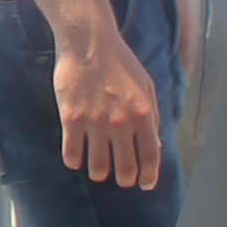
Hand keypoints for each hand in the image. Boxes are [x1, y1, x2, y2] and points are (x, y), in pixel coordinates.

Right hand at [51, 9, 164, 190]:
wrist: (88, 42)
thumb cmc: (120, 63)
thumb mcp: (146, 86)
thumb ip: (152, 116)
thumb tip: (156, 145)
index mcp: (143, 114)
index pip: (150, 156)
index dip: (149, 176)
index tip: (145, 184)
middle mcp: (121, 122)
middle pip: (125, 168)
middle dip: (124, 179)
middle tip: (120, 177)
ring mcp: (95, 122)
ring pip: (98, 167)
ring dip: (99, 172)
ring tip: (98, 168)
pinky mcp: (71, 119)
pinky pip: (72, 154)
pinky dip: (75, 161)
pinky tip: (76, 157)